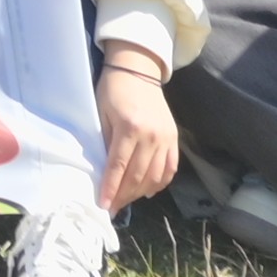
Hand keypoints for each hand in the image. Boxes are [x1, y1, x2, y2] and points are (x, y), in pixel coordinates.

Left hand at [93, 56, 180, 208]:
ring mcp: (166, 138)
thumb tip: (103, 172)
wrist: (138, 70)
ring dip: (139, 193)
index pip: (118, 166)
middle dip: (124, 195)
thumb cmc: (113, 90)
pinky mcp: (174, 138)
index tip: (104, 205)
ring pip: (154, 176)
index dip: (111, 188)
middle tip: (113, 207)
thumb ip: (105, 142)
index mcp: (130, 128)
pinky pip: (170, 168)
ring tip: (126, 200)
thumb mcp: (101, 114)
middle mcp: (151, 135)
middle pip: (137, 175)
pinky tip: (148, 192)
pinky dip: (160, 183)